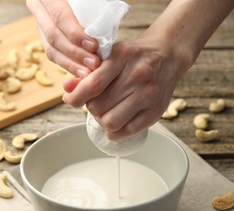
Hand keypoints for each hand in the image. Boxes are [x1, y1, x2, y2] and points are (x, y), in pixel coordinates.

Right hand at [26, 0, 100, 76]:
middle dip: (75, 52)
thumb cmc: (90, 0)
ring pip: (50, 49)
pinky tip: (81, 72)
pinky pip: (53, 55)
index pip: (60, 16)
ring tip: (88, 72)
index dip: (76, 34)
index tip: (94, 46)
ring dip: (71, 63)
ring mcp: (39, 24)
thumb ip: (91, 9)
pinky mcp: (44, 37)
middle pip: (53, 35)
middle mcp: (38, 8)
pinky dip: (68, 65)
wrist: (77, 3)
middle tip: (94, 63)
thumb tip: (101, 28)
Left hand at [62, 38, 186, 140]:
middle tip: (94, 103)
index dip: (76, 97)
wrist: (167, 55)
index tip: (70, 99)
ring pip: (111, 122)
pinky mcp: (156, 110)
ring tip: (105, 112)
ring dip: (101, 121)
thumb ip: (86, 73)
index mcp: (122, 57)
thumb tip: (66, 88)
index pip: (93, 85)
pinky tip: (115, 123)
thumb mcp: (109, 56)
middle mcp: (137, 75)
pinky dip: (115, 132)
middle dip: (90, 108)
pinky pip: (127, 131)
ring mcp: (149, 95)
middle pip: (99, 107)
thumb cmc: (132, 57)